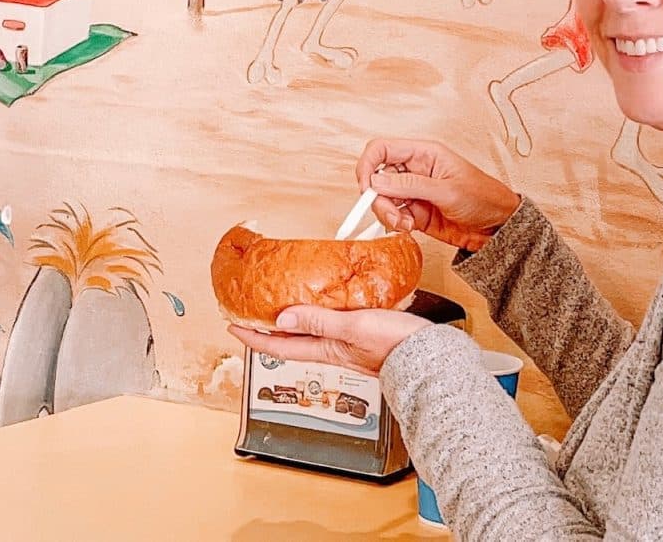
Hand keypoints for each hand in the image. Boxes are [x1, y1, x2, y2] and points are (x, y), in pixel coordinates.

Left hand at [228, 306, 430, 376]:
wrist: (429, 357)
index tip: (232, 326)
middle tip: (248, 315)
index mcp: (326, 349)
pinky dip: (316, 316)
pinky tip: (321, 305)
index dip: (253, 337)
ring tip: (277, 308)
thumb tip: (283, 317)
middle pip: (289, 342)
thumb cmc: (396, 346)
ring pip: (308, 334)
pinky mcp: (362, 338)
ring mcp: (347, 346)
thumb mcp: (353, 326)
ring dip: (290, 322)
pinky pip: (328, 327)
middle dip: (267, 330)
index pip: (278, 346)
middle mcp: (332, 350)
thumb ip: (320, 320)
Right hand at [357, 138, 520, 250]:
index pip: (382, 149)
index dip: (368, 165)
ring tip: (404, 225)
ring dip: (387, 214)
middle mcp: (414, 171)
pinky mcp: (414, 213)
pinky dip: (394, 225)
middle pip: (377, 177)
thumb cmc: (484, 198)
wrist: (498, 228)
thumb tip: (377, 180)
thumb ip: (411, 185)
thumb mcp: (447, 190)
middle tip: (391, 214)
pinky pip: (392, 216)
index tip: (366, 186)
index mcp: (424, 153)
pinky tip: (409, 228)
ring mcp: (413, 193)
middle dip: (378, 198)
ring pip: (382, 199)